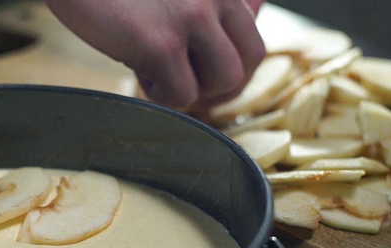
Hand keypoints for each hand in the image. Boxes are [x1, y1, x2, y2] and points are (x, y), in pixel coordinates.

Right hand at [45, 0, 265, 109]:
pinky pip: (182, 95)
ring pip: (225, 81)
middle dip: (221, 83)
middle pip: (250, 59)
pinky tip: (137, 71)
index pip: (253, 35)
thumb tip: (234, 35)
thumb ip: (208, 6)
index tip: (206, 73)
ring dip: (193, 89)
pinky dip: (160, 95)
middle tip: (188, 84)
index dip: (233, 64)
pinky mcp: (163, 45)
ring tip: (159, 72)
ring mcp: (193, 18)